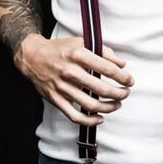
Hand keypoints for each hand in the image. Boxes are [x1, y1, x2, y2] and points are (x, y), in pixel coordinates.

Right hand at [15, 33, 133, 125]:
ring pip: (91, 105)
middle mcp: (70, 72)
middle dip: (119, 93)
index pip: (107, 69)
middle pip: (101, 89)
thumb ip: (104, 51)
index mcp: (78, 55)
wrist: (32, 57)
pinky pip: (75, 116)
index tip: (130, 80)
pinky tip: (100, 118)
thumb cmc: (61, 49)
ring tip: (118, 104)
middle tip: (126, 93)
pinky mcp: (56, 99)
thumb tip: (122, 64)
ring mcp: (62, 88)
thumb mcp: (82, 42)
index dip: (123, 77)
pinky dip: (90, 121)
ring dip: (109, 107)